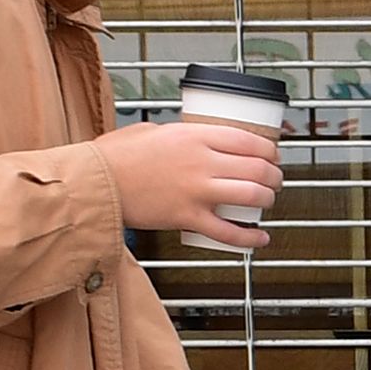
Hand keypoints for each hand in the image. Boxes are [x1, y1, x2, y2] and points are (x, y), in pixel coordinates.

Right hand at [100, 119, 280, 249]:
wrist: (95, 182)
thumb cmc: (116, 156)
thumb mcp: (151, 130)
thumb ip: (179, 135)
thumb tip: (194, 140)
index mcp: (194, 136)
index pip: (248, 140)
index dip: (269, 149)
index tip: (273, 154)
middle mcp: (201, 163)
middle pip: (256, 168)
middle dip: (274, 175)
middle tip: (275, 179)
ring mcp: (196, 192)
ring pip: (251, 197)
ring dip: (267, 200)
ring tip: (268, 201)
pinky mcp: (187, 218)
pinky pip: (228, 233)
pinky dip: (250, 238)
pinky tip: (260, 238)